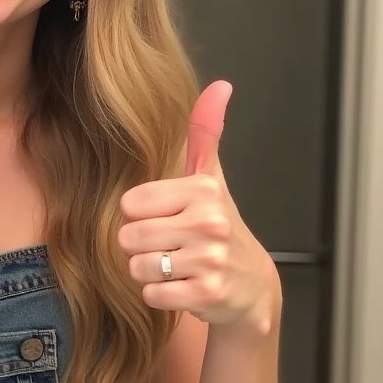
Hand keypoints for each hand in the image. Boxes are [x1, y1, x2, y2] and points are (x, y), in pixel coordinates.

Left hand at [118, 81, 276, 331]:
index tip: (165, 219)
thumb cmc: (218, 227)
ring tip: (176, 266)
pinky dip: (160, 296)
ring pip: (138, 267)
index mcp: (202, 190)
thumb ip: (204, 133)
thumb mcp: (210, 179)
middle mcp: (209, 223)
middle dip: (141, 247)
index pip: (130, 204)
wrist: (253, 284)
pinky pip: (152, 294)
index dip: (140, 216)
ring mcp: (210, 260)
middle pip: (129, 237)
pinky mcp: (208, 295)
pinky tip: (183, 287)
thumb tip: (219, 86)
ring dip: (150, 273)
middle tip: (169, 246)